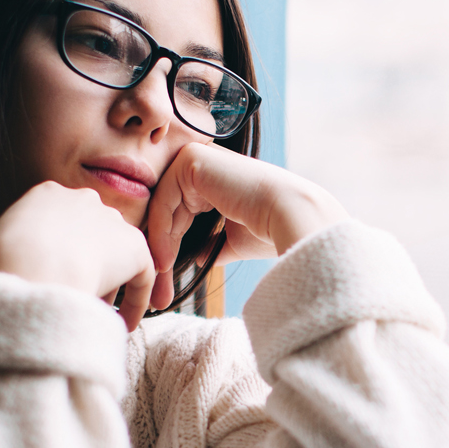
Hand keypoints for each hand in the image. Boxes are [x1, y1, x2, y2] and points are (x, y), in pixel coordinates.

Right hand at [0, 181, 162, 330]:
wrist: (34, 267)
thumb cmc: (6, 260)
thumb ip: (12, 245)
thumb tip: (16, 264)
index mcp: (49, 194)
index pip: (61, 224)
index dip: (59, 255)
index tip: (55, 278)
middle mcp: (85, 200)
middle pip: (91, 237)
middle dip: (86, 267)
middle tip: (76, 297)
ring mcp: (112, 221)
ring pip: (116, 257)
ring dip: (109, 287)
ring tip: (97, 315)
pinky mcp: (135, 247)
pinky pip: (141, 276)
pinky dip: (136, 301)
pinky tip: (124, 324)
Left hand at [143, 144, 347, 286]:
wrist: (290, 216)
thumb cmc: (269, 230)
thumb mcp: (231, 240)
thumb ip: (210, 244)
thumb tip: (195, 258)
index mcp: (214, 179)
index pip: (179, 214)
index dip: (170, 248)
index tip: (165, 283)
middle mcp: (204, 164)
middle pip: (167, 210)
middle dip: (160, 250)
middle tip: (158, 290)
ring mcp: (196, 157)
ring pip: (161, 206)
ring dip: (157, 245)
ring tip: (162, 278)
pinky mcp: (191, 159)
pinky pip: (163, 199)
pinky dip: (160, 231)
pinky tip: (166, 261)